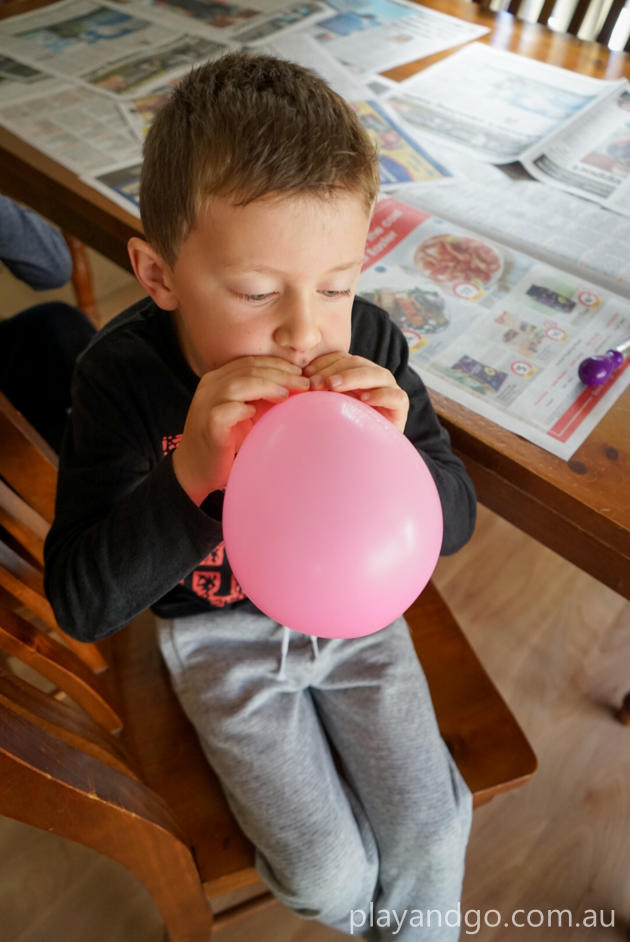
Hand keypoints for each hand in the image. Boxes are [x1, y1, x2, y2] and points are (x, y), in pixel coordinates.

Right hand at [173, 356, 308, 503]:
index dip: (277, 364)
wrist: (196, 470)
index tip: (301, 371)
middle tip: (304, 382)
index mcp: (218, 379)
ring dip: (267, 387)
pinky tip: (258, 413)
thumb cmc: (225, 441)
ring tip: (287, 395)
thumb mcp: (246, 414)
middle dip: (280, 373)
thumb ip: (262, 398)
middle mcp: (209, 387)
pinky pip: (228, 410)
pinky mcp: (208, 424)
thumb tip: (296, 387)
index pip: (250, 363)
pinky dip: (245, 409)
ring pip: (239, 384)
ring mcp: (206, 404)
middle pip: (248, 369)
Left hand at [304, 352, 408, 432]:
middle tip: (316, 383)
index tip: (306, 374)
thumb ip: (318, 392)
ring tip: (333, 386)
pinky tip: (364, 400)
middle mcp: (374, 377)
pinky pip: (395, 396)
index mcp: (356, 372)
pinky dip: (380, 395)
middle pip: (356, 363)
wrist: (369, 456)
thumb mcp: (328, 408)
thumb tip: (295, 382)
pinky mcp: (400, 405)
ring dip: (352, 378)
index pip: (341, 358)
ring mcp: (389, 389)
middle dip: (334, 371)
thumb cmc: (343, 431)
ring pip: (375, 374)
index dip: (324, 363)